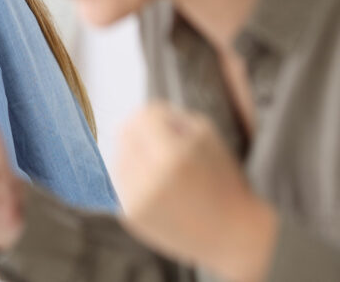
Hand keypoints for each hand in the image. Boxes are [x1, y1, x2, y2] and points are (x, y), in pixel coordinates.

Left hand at [116, 102, 276, 281]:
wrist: (231, 235)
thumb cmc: (222, 181)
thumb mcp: (208, 138)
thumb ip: (172, 118)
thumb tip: (140, 113)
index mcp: (173, 157)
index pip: (143, 117)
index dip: (156, 115)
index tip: (168, 124)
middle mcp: (150, 179)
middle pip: (124, 133)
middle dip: (142, 132)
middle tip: (162, 144)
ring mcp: (136, 201)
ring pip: (118, 157)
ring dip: (136, 156)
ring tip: (162, 169)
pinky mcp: (130, 217)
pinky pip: (119, 182)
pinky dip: (134, 180)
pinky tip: (157, 188)